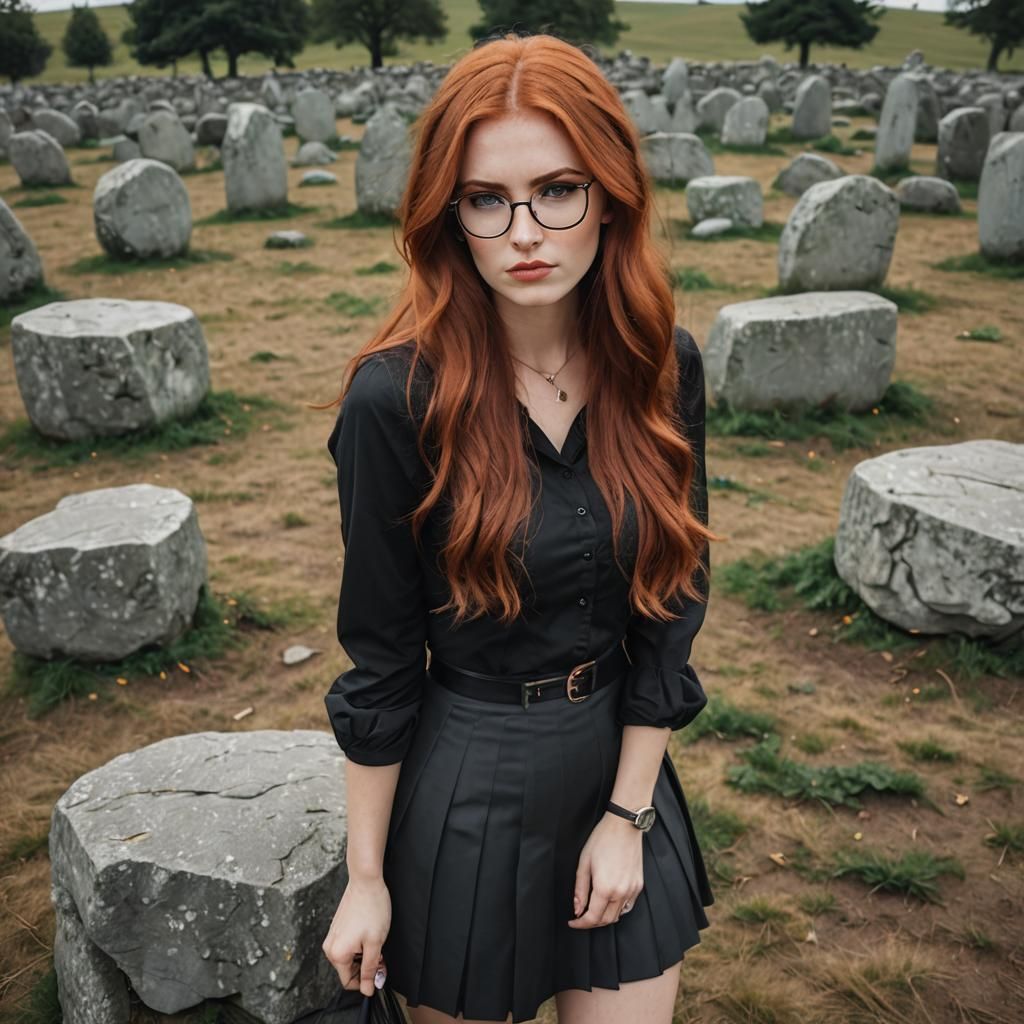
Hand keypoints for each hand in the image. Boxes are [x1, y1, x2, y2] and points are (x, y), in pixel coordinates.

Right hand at [321, 874, 391, 995]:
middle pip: (349, 970)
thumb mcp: (375, 943)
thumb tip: (368, 989)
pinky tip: (369, 932)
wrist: (366, 881)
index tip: (380, 972)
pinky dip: (360, 945)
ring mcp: (333, 936)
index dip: (366, 981)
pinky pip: (348, 945)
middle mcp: (330, 947)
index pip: (349, 982)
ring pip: (350, 957)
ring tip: (376, 939)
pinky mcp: (337, 928)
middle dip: (366, 966)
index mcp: (337, 954)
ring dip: (364, 954)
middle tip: (381, 953)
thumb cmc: (371, 908)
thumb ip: (371, 969)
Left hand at [567, 811, 643, 928]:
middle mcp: (621, 892)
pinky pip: (628, 906)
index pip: (592, 918)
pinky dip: (617, 909)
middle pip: (606, 920)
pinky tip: (609, 902)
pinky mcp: (639, 885)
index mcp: (605, 888)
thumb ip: (580, 889)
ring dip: (605, 917)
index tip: (573, 922)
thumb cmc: (602, 840)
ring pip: (618, 915)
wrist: (624, 826)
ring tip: (594, 910)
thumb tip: (577, 908)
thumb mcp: (584, 863)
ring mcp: (632, 890)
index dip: (580, 923)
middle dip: (592, 923)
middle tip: (581, 917)